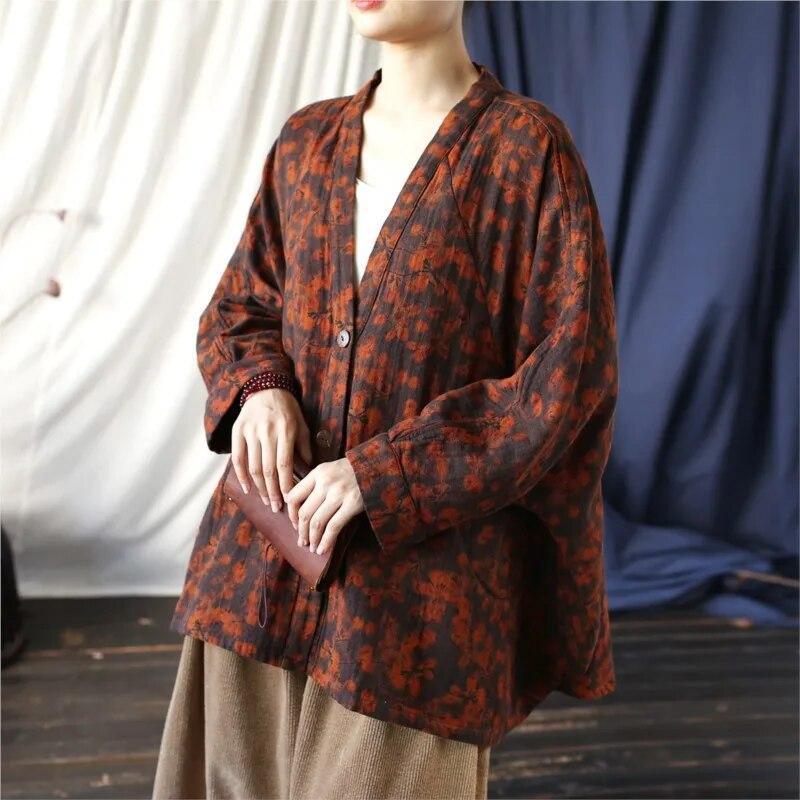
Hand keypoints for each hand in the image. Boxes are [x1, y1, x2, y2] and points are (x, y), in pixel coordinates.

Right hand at [231, 388, 312, 510]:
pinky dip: (241, 475)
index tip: (289, 500)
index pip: (285, 464)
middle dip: (273, 492)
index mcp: (286, 430)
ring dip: (259, 488)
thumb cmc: (287, 408)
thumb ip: (304, 446)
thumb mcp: (301, 423)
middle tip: (277, 507)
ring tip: (266, 501)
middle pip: (269, 470)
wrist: (265, 387)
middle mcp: (267, 432)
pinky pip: (237, 458)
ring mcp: (250, 431)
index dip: (286, 485)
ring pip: (254, 467)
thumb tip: (309, 471)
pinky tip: (247, 489)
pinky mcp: (237, 431)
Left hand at [284, 457, 364, 554]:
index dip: (291, 514)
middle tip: (302, 541)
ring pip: (317, 522)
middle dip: (301, 531)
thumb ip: (314, 484)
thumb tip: (296, 507)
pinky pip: (334, 527)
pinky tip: (323, 550)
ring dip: (312, 539)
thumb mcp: (330, 470)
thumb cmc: (352, 471)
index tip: (294, 524)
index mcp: (318, 472)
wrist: (378, 467)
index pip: (294, 496)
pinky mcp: (353, 504)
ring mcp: (340, 493)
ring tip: (312, 548)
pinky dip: (326, 541)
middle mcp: (326, 482)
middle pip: (304, 512)